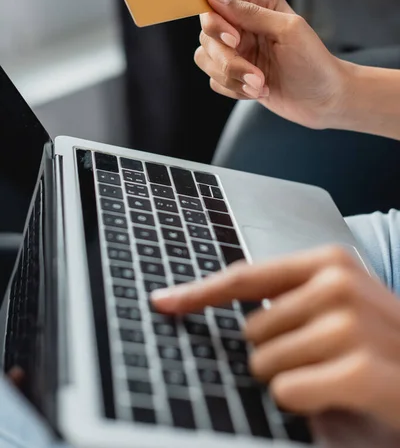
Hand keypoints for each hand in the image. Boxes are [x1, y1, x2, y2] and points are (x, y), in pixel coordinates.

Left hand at [152, 246, 399, 430]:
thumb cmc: (380, 345)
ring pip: (264, 364)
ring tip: (333, 375)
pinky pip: (286, 391)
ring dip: (290, 380)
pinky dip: (303, 403)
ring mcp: (351, 324)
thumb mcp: (336, 308)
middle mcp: (339, 284)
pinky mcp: (362, 370)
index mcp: (329, 263)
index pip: (246, 276)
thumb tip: (205, 306)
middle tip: (319, 359)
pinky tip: (339, 396)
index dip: (199, 292)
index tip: (164, 302)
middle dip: (274, 353)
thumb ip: (285, 302)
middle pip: (250, 330)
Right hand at [197, 0, 350, 128]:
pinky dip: (234, 90)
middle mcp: (242, 24)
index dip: (217, 24)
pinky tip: (259, 92)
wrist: (324, 100)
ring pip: (206, 61)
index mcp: (256, 3)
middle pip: (207, 37)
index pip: (213, 5)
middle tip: (257, 76)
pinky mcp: (235, 75)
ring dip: (233, 79)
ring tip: (261, 86)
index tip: (235, 41)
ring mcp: (237, 51)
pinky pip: (215, 81)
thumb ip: (249, 11)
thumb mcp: (287, 30)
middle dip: (229, 62)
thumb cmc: (314, 62)